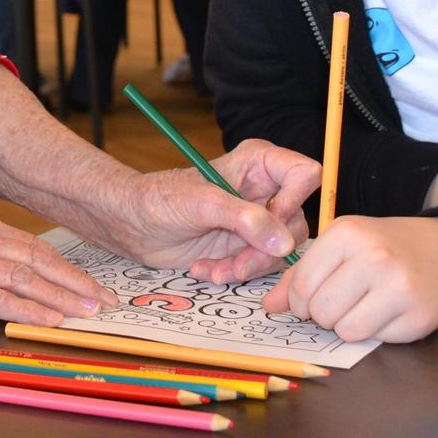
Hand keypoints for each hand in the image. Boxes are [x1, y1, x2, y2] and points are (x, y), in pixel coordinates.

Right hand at [0, 204, 112, 323]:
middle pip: (32, 257)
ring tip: (85, 311)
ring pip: (19, 276)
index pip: (28, 244)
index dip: (64, 266)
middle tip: (102, 299)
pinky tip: (46, 319)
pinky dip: (25, 310)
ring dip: (58, 296)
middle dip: (73, 281)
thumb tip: (14, 276)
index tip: (90, 283)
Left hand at [107, 140, 320, 285]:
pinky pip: (259, 267)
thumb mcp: (202, 203)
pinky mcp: (244, 246)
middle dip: (266, 250)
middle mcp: (264, 190)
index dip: (294, 201)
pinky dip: (234, 274)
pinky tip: (205, 269)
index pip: (305, 175)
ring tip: (212, 268)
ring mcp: (256, 221)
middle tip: (236, 262)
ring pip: (280, 251)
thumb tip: (284, 242)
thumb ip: (245, 219)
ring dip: (246, 266)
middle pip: (296, 222)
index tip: (269, 221)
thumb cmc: (160, 199)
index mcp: (258, 163)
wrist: (132, 225)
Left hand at [262, 216, 437, 342]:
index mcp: (347, 233)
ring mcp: (399, 287)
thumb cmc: (383, 247)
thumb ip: (300, 274)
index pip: (301, 285)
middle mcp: (374, 257)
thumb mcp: (340, 246)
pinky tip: (388, 312)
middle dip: (324, 315)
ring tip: (363, 306)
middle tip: (342, 302)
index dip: (299, 302)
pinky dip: (375, 332)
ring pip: (345, 331)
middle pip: (321, 311)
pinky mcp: (418, 316)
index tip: (311, 299)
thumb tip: (268, 307)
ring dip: (348, 326)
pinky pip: (375, 340)